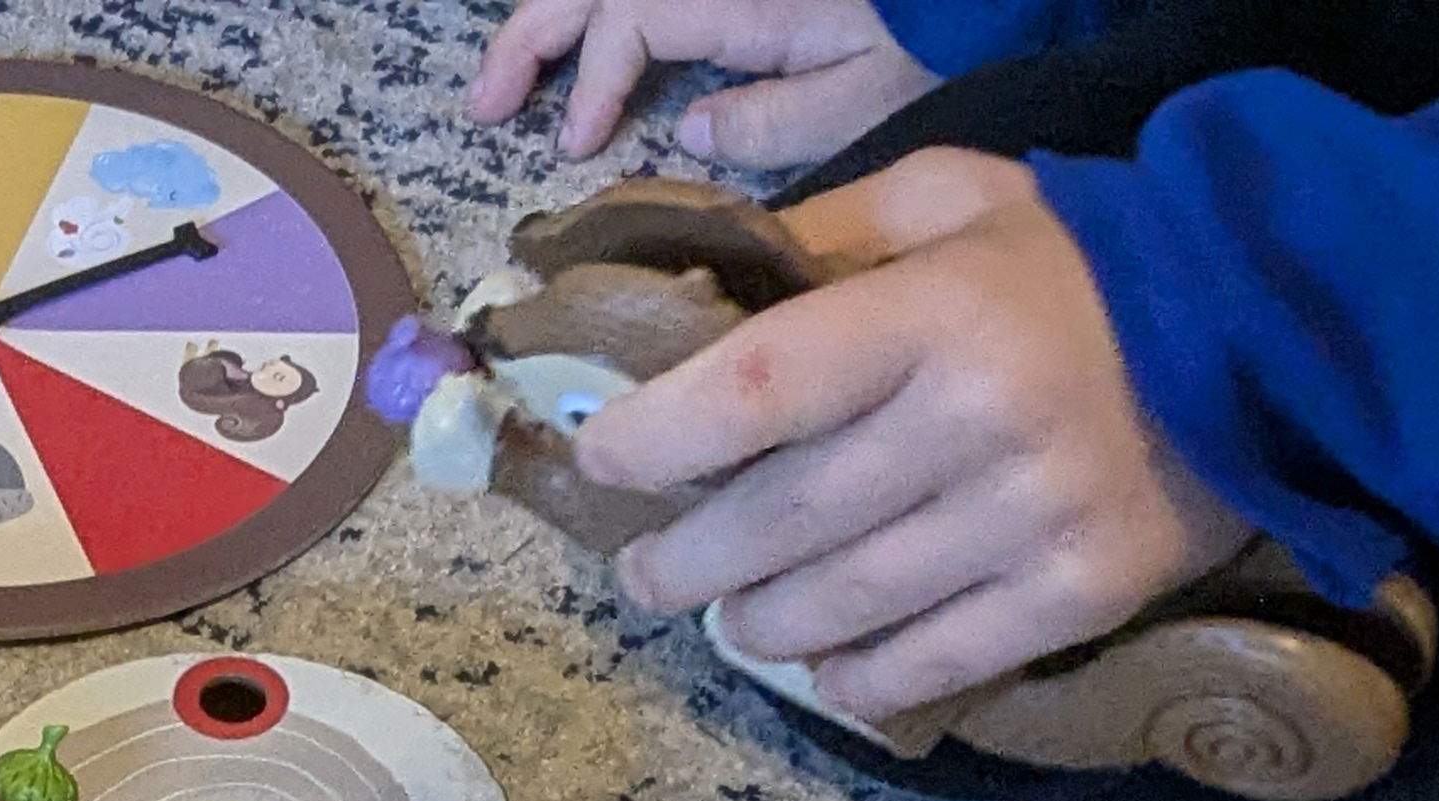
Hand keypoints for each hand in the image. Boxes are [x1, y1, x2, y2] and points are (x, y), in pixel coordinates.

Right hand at [468, 0, 932, 168]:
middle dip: (531, 36)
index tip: (573, 145)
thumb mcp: (878, 89)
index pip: (632, 19)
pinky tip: (586, 45)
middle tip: (482, 106)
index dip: (592, 78)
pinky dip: (607, 16)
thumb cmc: (956, 28)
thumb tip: (690, 128)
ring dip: (554, 18)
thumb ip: (779, 117)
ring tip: (509, 77)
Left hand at [579, 151, 1255, 722]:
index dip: (657, 436)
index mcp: (934, 313)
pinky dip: (859, 677)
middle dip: (686, 560)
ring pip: (841, 606)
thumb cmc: (1076, 260)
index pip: (756, 389)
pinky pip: (931, 664)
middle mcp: (978, 421)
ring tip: (731, 616)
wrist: (1268, 319)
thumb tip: (691, 296)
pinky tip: (826, 666)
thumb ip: (822, 241)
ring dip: (758, 623)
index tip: (602, 459)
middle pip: (780, 522)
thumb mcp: (949, 201)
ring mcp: (1032, 518)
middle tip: (646, 571)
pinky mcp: (1080, 591)